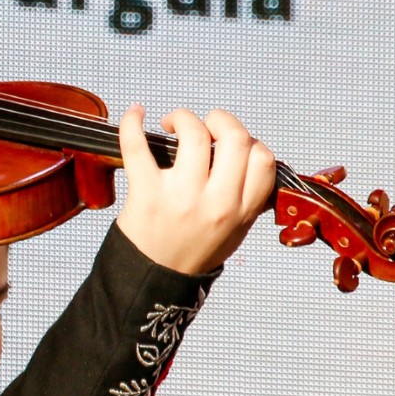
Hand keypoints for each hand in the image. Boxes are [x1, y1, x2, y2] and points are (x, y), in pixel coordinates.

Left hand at [114, 106, 276, 275]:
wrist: (153, 281)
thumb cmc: (191, 253)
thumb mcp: (235, 232)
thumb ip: (246, 197)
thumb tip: (247, 155)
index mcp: (240, 211)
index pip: (262, 159)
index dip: (249, 140)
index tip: (230, 142)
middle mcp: (216, 202)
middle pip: (234, 138)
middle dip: (220, 119)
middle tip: (204, 125)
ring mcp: (181, 196)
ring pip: (194, 134)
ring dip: (183, 118)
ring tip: (172, 124)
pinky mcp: (146, 193)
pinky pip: (137, 146)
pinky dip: (132, 123)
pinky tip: (135, 114)